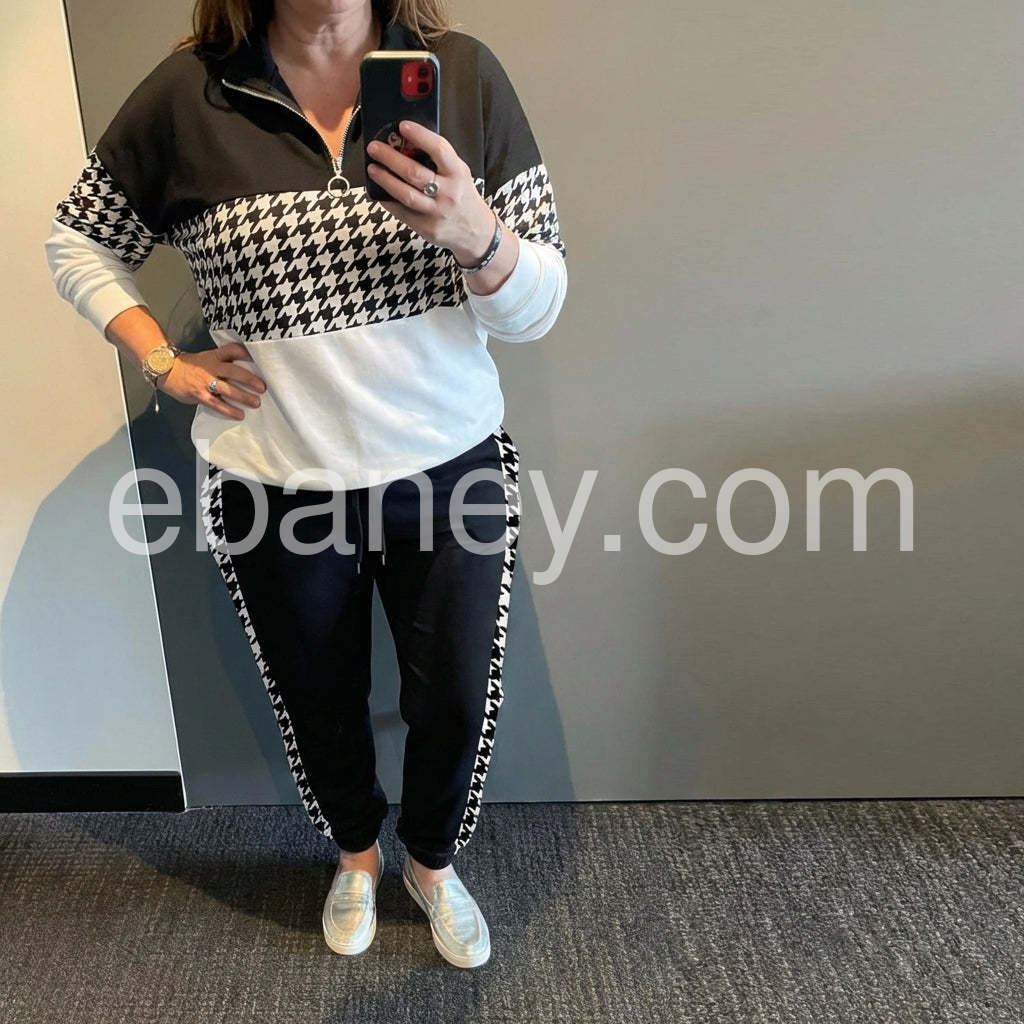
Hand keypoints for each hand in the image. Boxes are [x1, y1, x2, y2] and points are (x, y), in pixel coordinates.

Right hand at [156, 343, 265, 420]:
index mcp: (214, 356)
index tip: (258, 357)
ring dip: (242, 397)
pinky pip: (216, 403)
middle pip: (233, 371)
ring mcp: (204, 381)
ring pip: (226, 389)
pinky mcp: (199, 394)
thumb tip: (246, 371)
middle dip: (249, 379)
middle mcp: (211, 367)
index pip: (232, 350)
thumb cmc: (191, 366)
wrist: (166, 370)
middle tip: (262, 387)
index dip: (245, 352)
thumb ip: (223, 362)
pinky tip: (239, 414)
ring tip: (255, 403)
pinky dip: (228, 410)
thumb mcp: (207, 358)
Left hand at [365, 119, 496, 265]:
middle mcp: (448, 193)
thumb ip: (438, 160)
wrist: (475, 231)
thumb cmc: (462, 196)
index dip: (420, 135)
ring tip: (372, 168)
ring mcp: (437, 212)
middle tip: (374, 148)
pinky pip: (402, 212)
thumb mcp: (459, 173)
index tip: (403, 126)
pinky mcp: (427, 228)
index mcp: (458, 173)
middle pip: (414, 172)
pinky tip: (379, 191)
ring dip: (385, 179)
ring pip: (405, 194)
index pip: (439, 149)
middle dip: (390, 158)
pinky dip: (388, 200)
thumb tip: (407, 142)